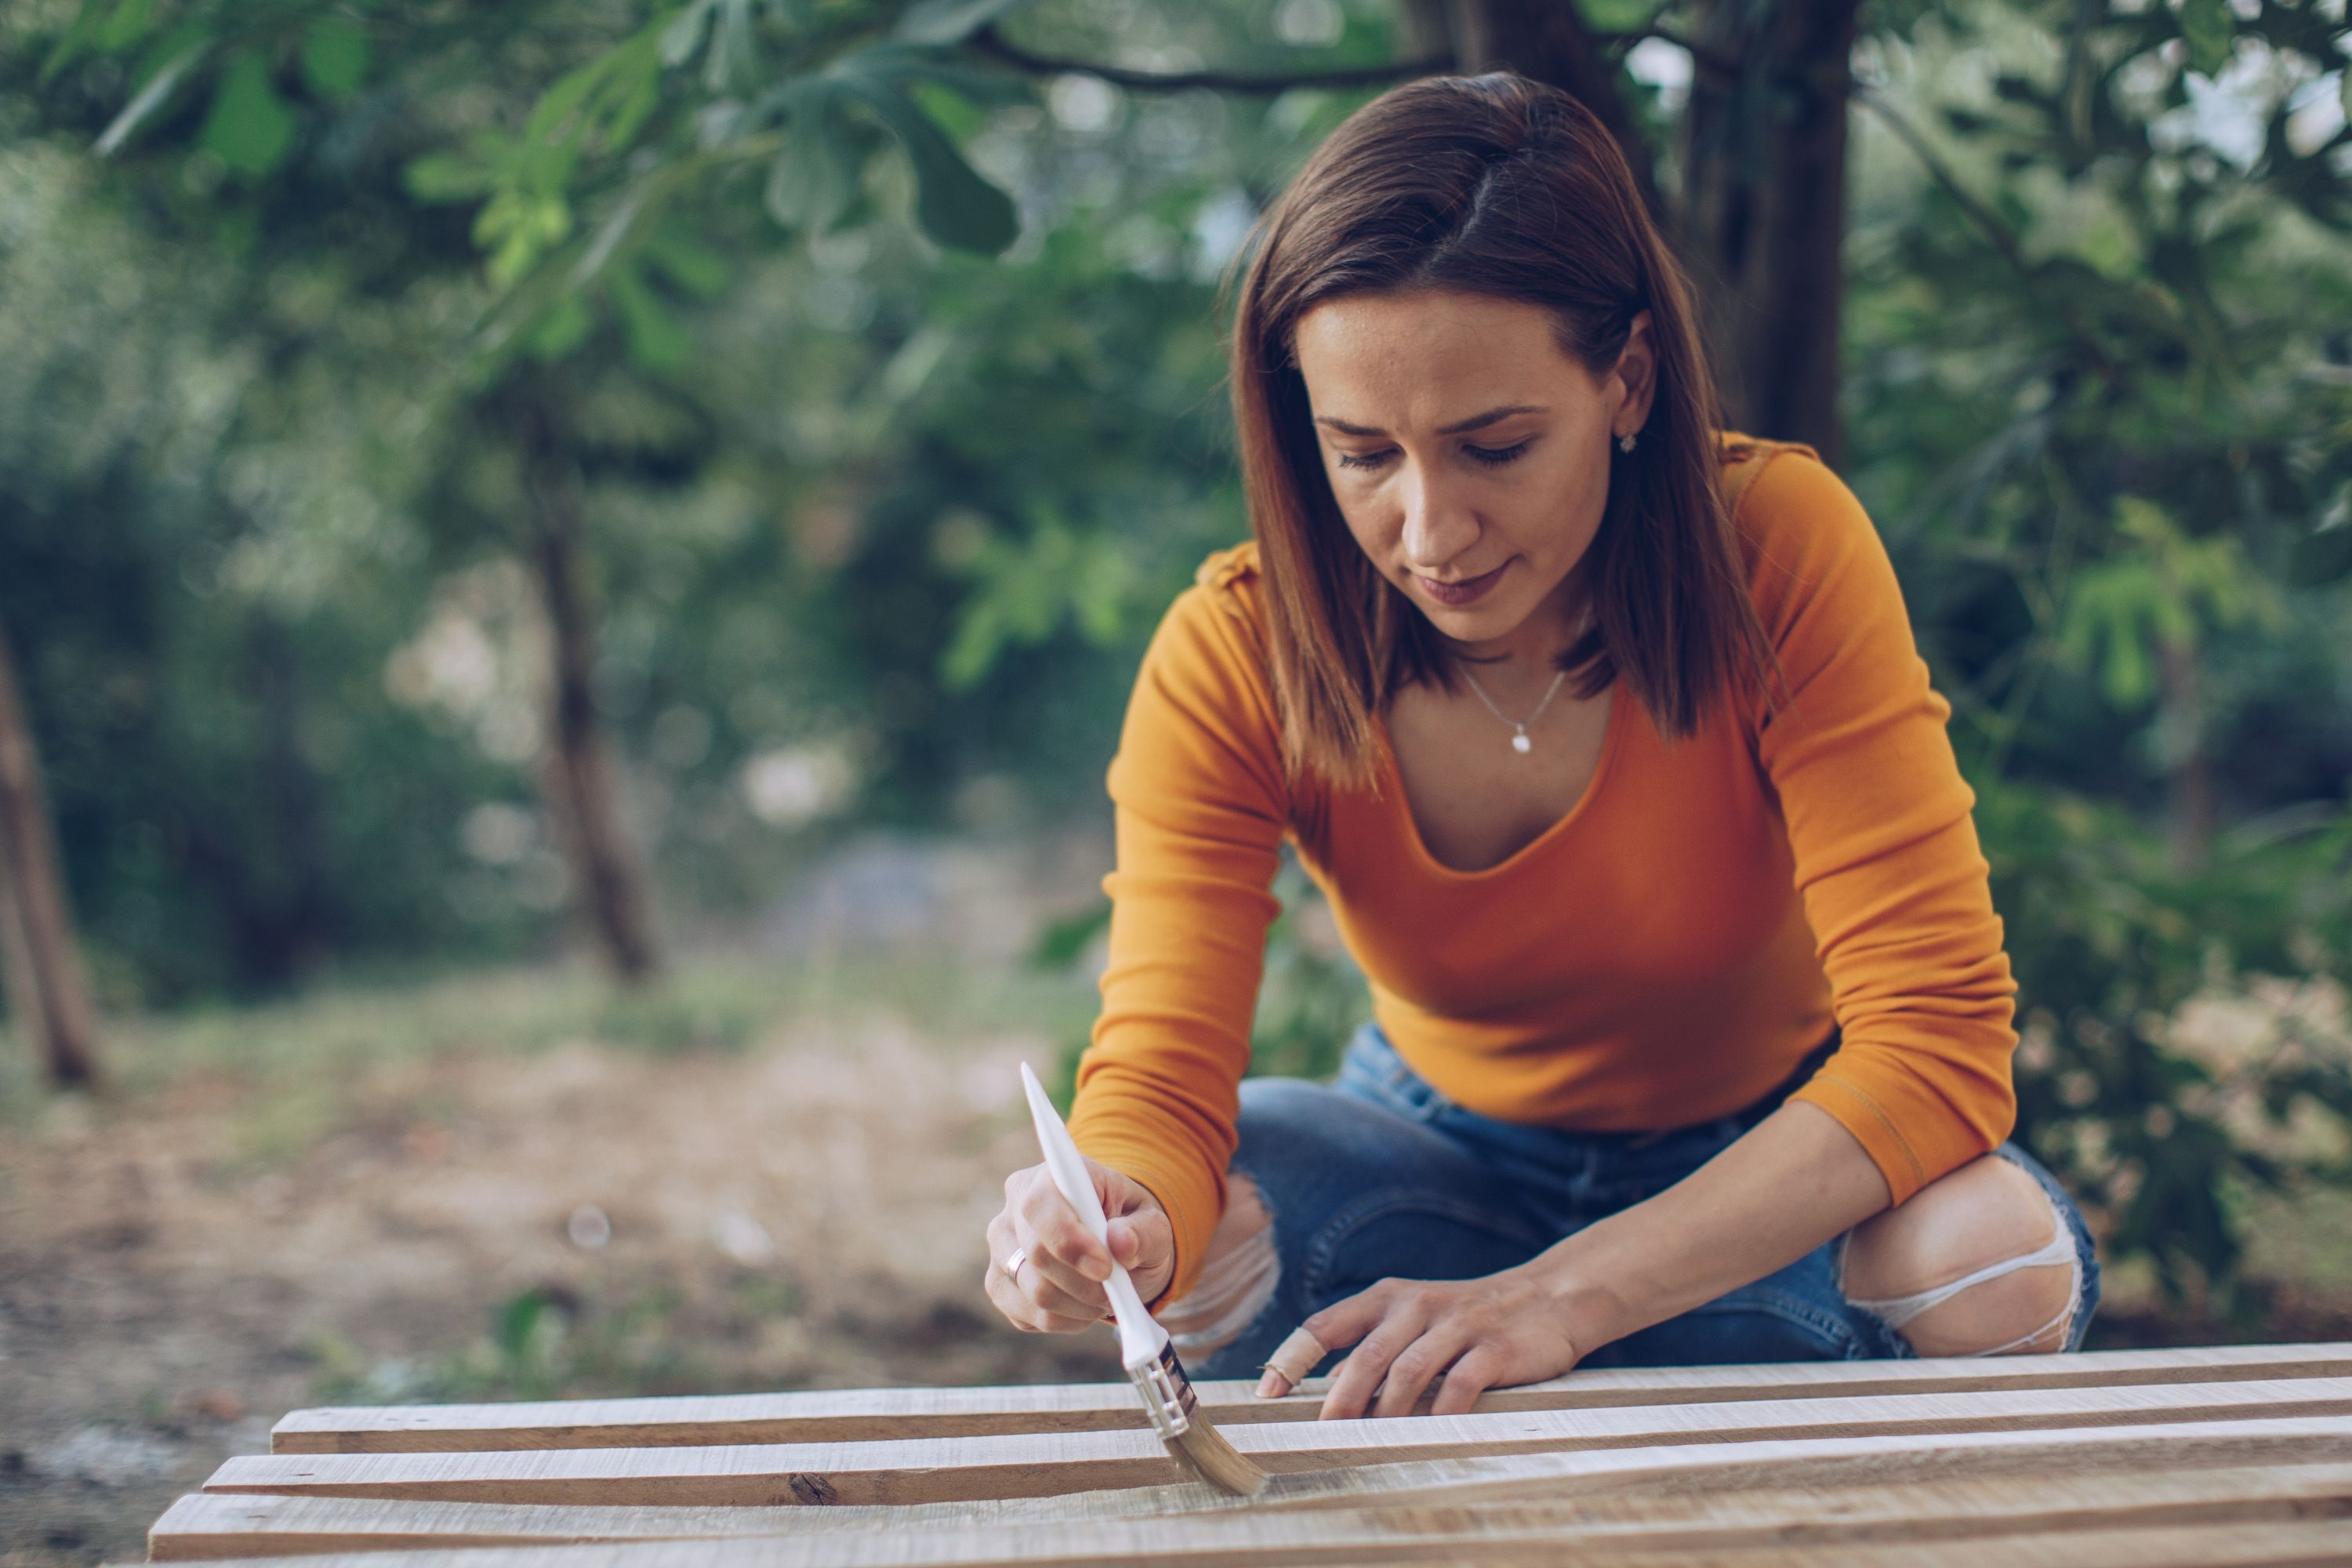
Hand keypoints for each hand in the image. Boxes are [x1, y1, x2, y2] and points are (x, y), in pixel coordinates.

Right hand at [984, 1155, 1173, 1332]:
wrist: (1116, 1247)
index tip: (1106, 1268)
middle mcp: (1016, 1206)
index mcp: (1052, 1175)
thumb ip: (1143, 1231)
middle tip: (1116, 1290)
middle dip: (1084, 1283)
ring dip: (1078, 1305)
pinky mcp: (999, 1285)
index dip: (1069, 1240)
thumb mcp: (1154, 1223)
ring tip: (1104, 1297)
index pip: (1040, 1204)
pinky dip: (1065, 1320)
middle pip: (1036, 1254)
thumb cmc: (1132, 1227)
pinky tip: (1083, 1306)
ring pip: (1032, 1291)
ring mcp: (1003, 1247)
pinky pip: (1028, 1315)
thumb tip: (1122, 1243)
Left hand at [1257, 1266, 1586, 1419]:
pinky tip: (1429, 1434)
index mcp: (1387, 1298)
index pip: (1325, 1325)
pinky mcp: (1493, 1347)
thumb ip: (1375, 1350)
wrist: (1547, 1298)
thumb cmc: (1467, 1320)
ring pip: (1408, 1371)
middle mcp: (1416, 1305)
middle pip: (1366, 1355)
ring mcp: (1456, 1324)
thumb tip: (1332, 1395)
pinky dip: (1439, 1413)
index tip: (1267, 1394)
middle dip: (1340, 1399)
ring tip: (1370, 1443)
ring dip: (1385, 1412)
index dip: (1292, 1359)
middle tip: (1323, 1435)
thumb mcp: (1415, 1321)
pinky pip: (1458, 1384)